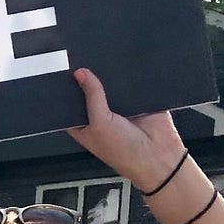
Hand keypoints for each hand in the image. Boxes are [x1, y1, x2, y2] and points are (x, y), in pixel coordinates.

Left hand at [65, 68, 187, 190]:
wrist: (159, 158)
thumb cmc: (125, 154)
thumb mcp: (100, 123)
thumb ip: (92, 97)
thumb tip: (81, 74)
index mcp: (83, 125)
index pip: (69, 102)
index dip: (67, 89)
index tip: (64, 71)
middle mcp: (100, 116)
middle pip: (90, 90)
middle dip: (89, 80)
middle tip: (85, 65)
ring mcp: (119, 108)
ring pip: (110, 85)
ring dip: (110, 79)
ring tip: (107, 68)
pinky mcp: (137, 102)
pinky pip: (131, 85)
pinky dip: (129, 79)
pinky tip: (127, 73)